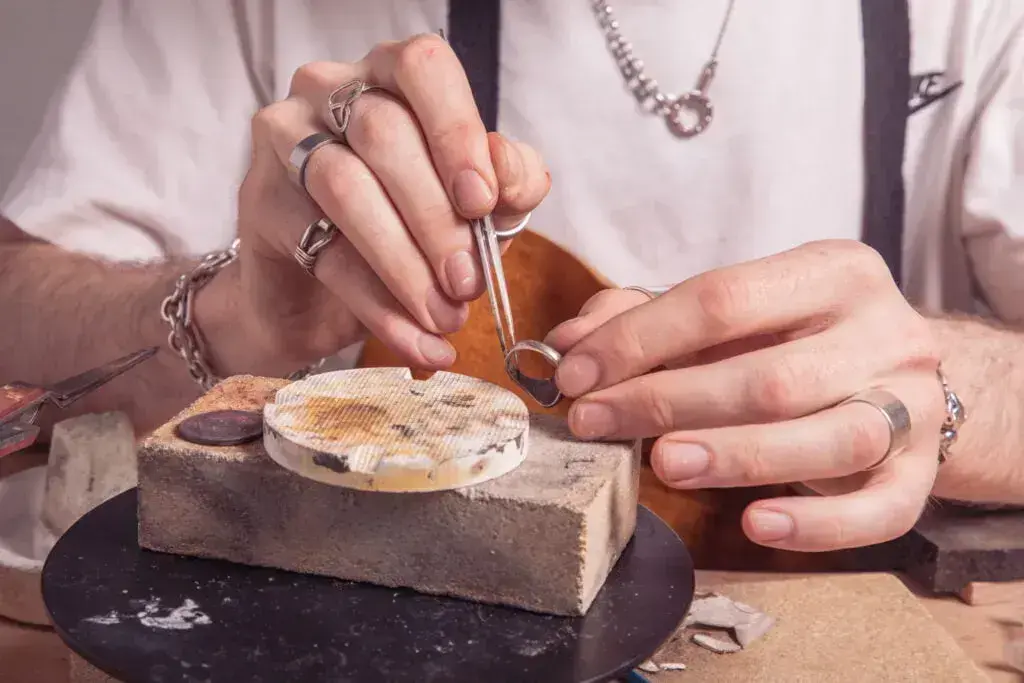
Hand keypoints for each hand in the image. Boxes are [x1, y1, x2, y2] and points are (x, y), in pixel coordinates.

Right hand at [201, 34, 549, 377]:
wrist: (319, 293)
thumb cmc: (404, 227)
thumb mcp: (471, 205)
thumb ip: (505, 184)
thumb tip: (510, 176)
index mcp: (390, 74)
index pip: (424, 68)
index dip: (457, 132)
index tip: (481, 202)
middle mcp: (327, 90)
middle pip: (386, 135)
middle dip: (437, 220)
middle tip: (468, 283)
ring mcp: (284, 141)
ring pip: (346, 188)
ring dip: (406, 264)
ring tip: (444, 315)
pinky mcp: (261, 203)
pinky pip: (324, 253)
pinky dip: (379, 306)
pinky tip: (415, 341)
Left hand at [545, 240, 945, 551]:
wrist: (902, 375)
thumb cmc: (798, 341)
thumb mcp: (733, 314)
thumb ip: (648, 318)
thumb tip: (569, 344)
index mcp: (832, 271)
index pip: (723, 299)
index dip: (639, 340)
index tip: (576, 375)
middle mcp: (882, 331)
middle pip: (770, 376)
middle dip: (668, 403)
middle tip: (596, 423)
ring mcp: (910, 404)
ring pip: (828, 438)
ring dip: (734, 456)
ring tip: (663, 467)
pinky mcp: (922, 473)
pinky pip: (879, 509)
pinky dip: (816, 524)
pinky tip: (757, 524)